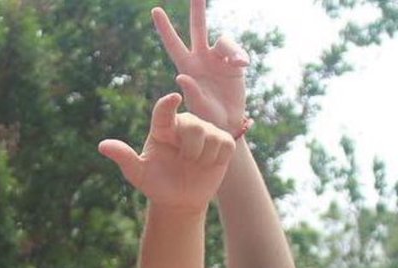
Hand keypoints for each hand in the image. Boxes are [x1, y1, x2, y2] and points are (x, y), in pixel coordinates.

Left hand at [99, 93, 233, 211]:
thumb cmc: (157, 184)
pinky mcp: (222, 141)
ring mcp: (205, 131)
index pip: (164, 111)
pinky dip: (216, 159)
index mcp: (162, 127)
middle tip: (184, 161)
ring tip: (195, 164)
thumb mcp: (139, 174)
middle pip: (193, 125)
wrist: (179, 200)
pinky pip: (225, 145)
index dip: (168, 104)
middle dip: (190, 148)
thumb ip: (124, 158)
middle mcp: (184, 124)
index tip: (173, 99)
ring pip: (211, 136)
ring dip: (203, 157)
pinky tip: (208, 164)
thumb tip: (102, 146)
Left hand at [152, 0, 247, 133]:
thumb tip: (181, 75)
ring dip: (232, 49)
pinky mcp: (234, 65)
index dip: (165, 29)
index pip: (174, 45)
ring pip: (224, 41)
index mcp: (187, 67)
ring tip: (239, 63)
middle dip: (197, 9)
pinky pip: (238, 53)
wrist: (227, 126)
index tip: (155, 10)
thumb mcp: (198, 109)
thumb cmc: (208, 120)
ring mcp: (218, 60)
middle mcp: (202, 59)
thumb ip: (191, 92)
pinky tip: (242, 66)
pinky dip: (240, 56)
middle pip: (198, 28)